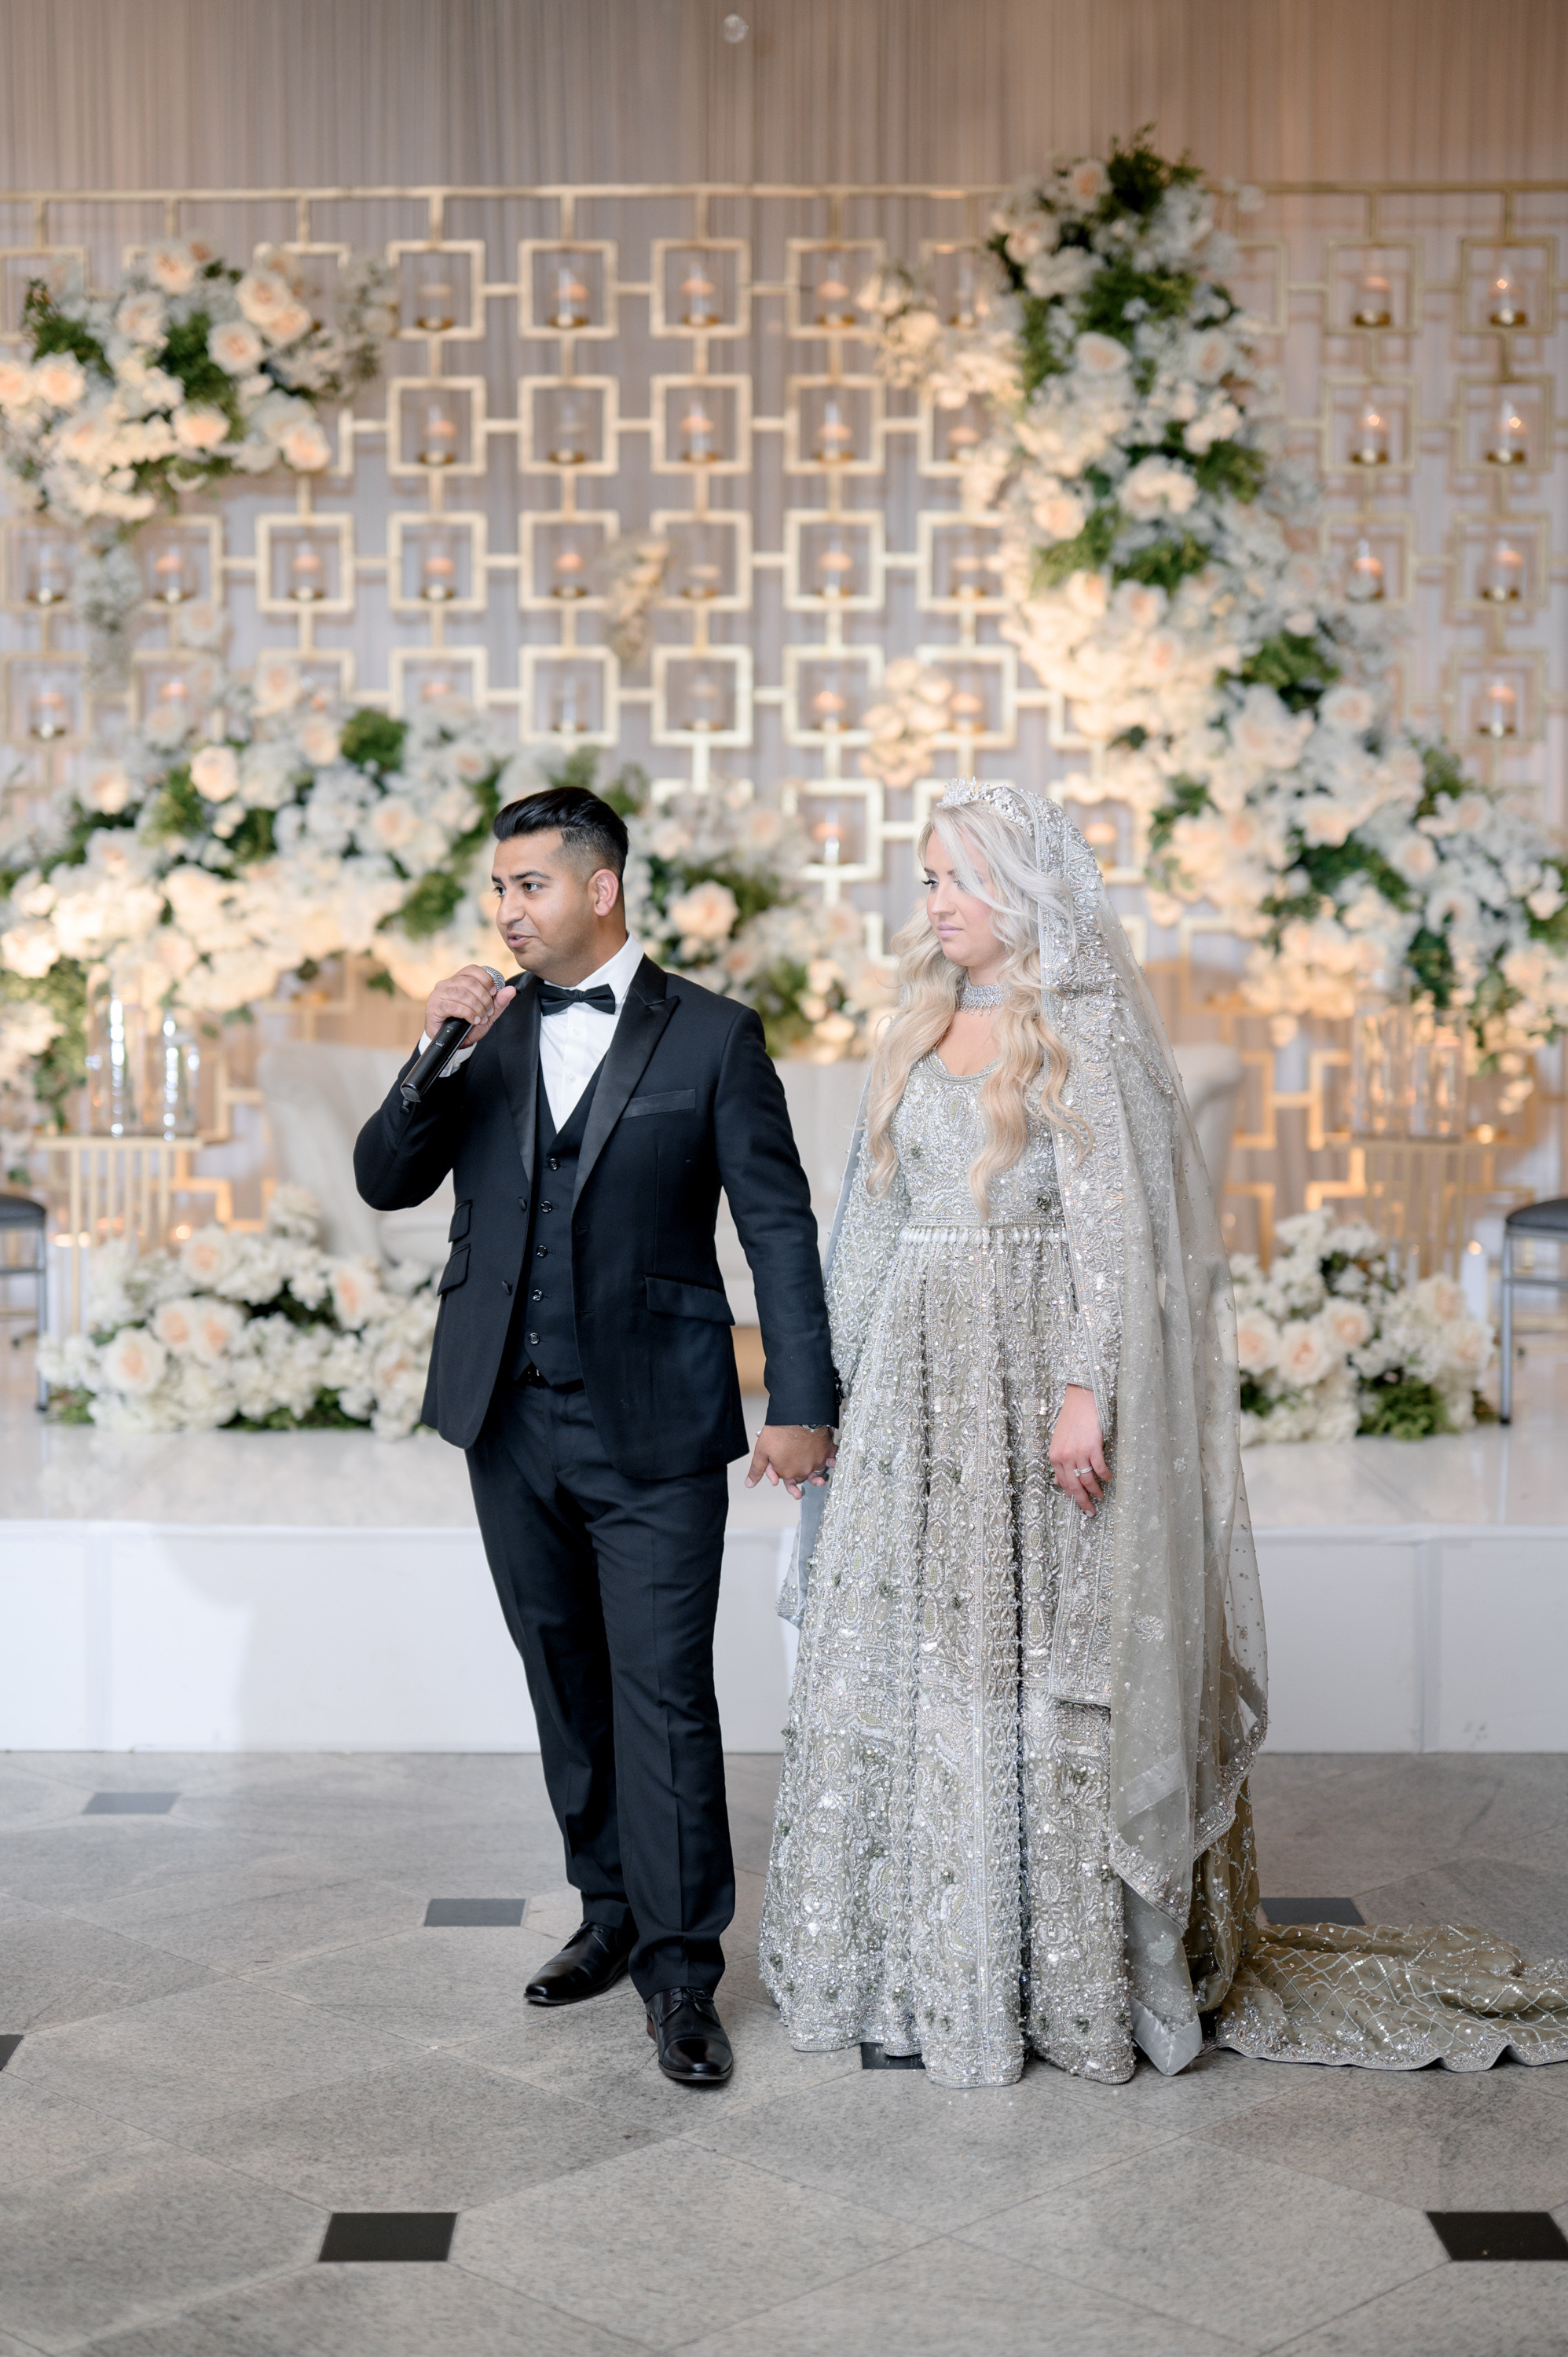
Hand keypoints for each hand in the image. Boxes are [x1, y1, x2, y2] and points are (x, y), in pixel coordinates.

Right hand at [424, 965, 515, 1049]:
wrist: (452, 1043)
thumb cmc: (468, 1025)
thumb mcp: (487, 1013)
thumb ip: (499, 1001)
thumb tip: (511, 989)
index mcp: (458, 980)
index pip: (473, 970)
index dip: (486, 980)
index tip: (493, 993)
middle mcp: (446, 984)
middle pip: (469, 982)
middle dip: (484, 998)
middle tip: (488, 1012)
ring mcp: (438, 994)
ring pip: (462, 993)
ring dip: (477, 1007)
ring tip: (481, 1018)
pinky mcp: (434, 1007)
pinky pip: (454, 1006)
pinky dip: (468, 1013)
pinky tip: (473, 1020)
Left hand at [745, 1424, 836, 1499]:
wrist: (799, 1414)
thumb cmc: (780, 1430)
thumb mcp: (762, 1450)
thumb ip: (757, 1469)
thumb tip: (750, 1484)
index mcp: (787, 1472)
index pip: (784, 1477)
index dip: (779, 1472)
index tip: (777, 1467)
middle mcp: (803, 1470)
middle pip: (801, 1475)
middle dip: (796, 1474)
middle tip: (795, 1475)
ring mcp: (816, 1461)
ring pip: (816, 1470)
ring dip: (816, 1474)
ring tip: (818, 1480)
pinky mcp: (827, 1451)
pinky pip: (831, 1458)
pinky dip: (831, 1460)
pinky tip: (831, 1462)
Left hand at [1050, 1383, 1107, 1515]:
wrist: (1080, 1401)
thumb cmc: (1071, 1420)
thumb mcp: (1059, 1441)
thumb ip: (1059, 1461)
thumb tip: (1057, 1482)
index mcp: (1055, 1456)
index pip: (1063, 1483)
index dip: (1072, 1495)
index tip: (1079, 1503)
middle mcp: (1064, 1457)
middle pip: (1074, 1486)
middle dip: (1082, 1501)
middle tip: (1090, 1512)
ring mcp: (1078, 1453)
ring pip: (1087, 1480)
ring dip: (1095, 1491)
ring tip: (1101, 1496)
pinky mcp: (1092, 1447)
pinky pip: (1099, 1468)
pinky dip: (1105, 1476)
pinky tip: (1108, 1478)